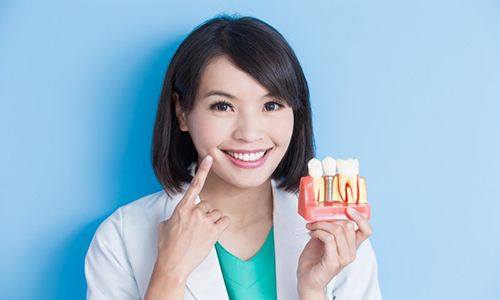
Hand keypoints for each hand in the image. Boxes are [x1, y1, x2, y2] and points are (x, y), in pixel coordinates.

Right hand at [153, 155, 230, 281]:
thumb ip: (172, 216)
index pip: (194, 185)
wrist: (173, 264)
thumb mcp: (164, 226)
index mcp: (182, 208)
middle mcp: (194, 211)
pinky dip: (222, 226)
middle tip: (196, 229)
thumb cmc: (167, 247)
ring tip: (201, 235)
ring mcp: (205, 221)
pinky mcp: (214, 231)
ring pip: (217, 213)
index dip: (202, 170)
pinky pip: (225, 221)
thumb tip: (172, 218)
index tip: (209, 158)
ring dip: (212, 222)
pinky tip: (213, 234)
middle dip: (204, 215)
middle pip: (208, 204)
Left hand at [297, 207, 372, 294]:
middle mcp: (350, 252)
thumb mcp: (324, 239)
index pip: (366, 230)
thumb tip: (327, 213)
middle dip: (329, 219)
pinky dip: (318, 232)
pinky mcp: (334, 262)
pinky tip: (312, 234)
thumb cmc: (314, 259)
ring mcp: (344, 258)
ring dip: (320, 225)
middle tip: (316, 221)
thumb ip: (330, 228)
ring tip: (311, 227)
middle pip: (348, 225)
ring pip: (337, 230)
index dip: (360, 218)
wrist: (307, 278)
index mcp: (351, 246)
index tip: (348, 209)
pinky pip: (329, 239)